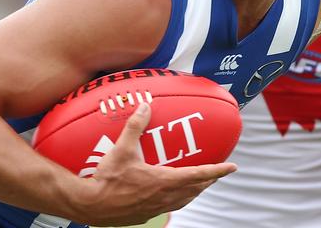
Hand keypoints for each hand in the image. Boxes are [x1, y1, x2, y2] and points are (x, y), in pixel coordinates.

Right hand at [73, 103, 236, 226]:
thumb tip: (145, 105)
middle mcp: (163, 197)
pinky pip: (168, 207)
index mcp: (163, 181)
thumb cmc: (105, 178)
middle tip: (217, 172)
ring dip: (195, 191)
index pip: (199, 174)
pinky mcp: (144, 215)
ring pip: (183, 200)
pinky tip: (171, 195)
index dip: (218, 170)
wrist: (87, 205)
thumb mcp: (121, 148)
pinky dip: (178, 199)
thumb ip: (135, 126)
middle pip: (195, 189)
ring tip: (200, 183)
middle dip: (208, 180)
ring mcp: (154, 209)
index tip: (233, 167)